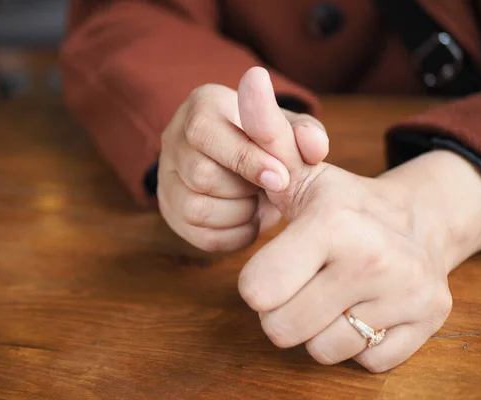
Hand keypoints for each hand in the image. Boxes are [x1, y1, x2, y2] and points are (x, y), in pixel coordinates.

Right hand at [157, 77, 328, 251]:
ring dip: (240, 213)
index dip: (244, 158)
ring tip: (258, 200)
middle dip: (245, 188)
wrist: (244, 163)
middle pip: (201, 175)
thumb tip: (314, 147)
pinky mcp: (172, 212)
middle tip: (271, 188)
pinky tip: (251, 219)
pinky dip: (235, 235)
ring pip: (197, 208)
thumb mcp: (289, 128)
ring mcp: (167, 178)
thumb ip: (306, 133)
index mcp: (201, 106)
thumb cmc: (268, 141)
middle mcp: (174, 139)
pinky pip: (202, 236)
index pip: (204, 132)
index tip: (280, 178)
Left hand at [236, 67, 480, 371]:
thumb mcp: (304, 171)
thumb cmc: (342, 205)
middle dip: (282, 310)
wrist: (416, 223)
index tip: (278, 263)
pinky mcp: (424, 327)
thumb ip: (266, 134)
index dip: (259, 281)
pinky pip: (361, 361)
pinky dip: (354, 340)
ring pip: (319, 350)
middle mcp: (374, 260)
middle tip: (302, 283)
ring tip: (333, 292)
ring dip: (317, 327)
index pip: (255, 290)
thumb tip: (248, 81)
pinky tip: (363, 307)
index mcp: (333, 224)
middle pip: (280, 329)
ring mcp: (405, 297)